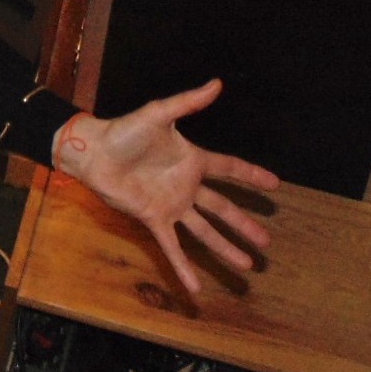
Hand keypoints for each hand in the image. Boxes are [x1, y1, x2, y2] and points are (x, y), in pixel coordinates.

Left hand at [53, 79, 279, 296]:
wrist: (94, 152)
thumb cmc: (124, 130)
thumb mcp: (159, 114)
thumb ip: (189, 102)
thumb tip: (218, 83)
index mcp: (191, 160)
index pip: (229, 169)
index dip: (252, 175)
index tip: (276, 184)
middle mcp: (185, 186)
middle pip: (223, 208)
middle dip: (245, 224)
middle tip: (268, 240)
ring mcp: (171, 205)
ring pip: (205, 232)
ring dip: (225, 248)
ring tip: (248, 266)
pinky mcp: (153, 218)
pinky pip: (172, 246)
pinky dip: (184, 267)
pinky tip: (196, 287)